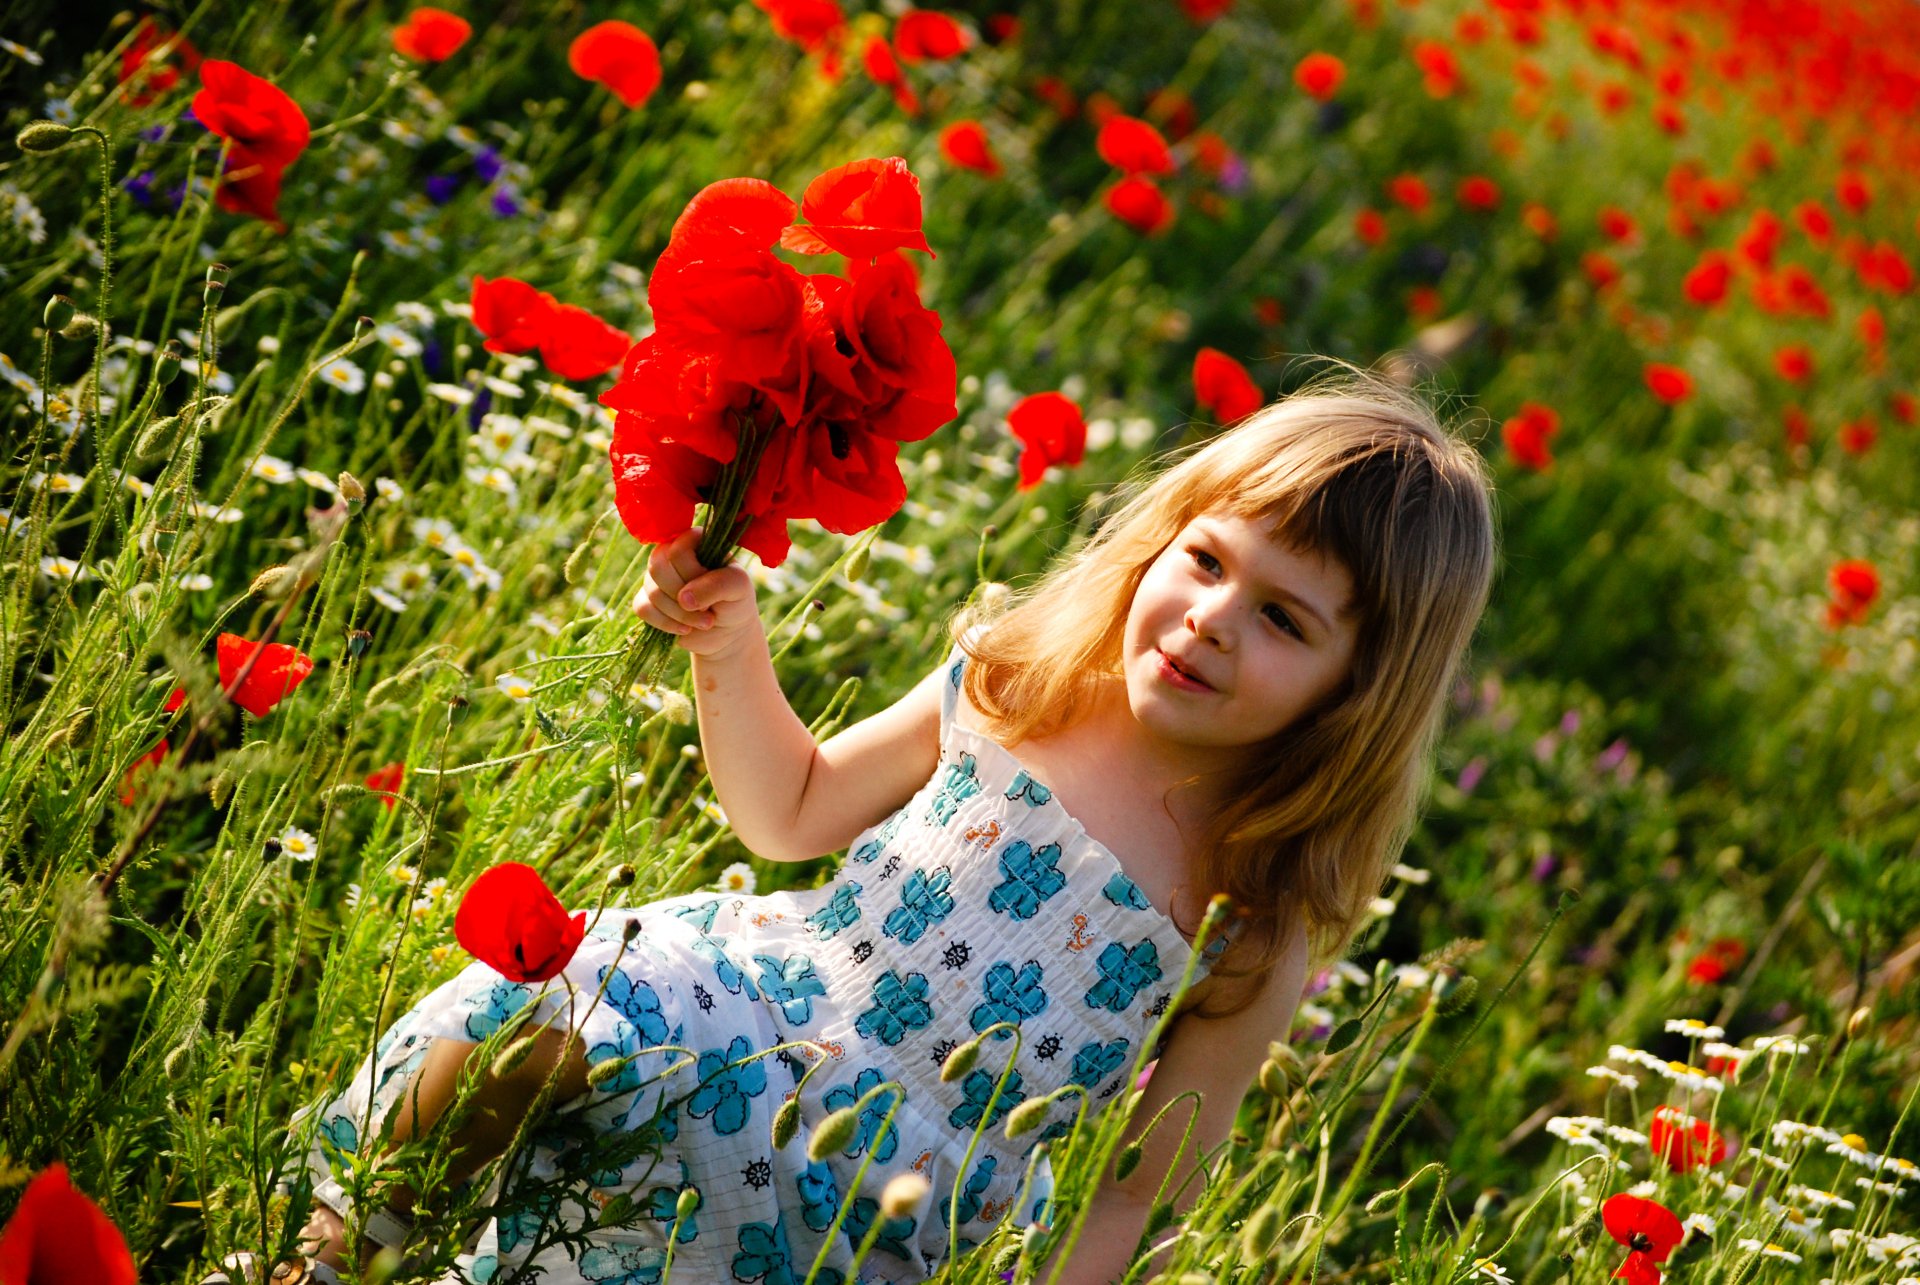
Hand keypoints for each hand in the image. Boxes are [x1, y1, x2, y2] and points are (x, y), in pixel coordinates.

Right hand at [634, 528, 762, 660]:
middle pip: (658, 567)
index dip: (693, 573)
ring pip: (652, 591)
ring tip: (705, 622)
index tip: (714, 588)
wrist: (729, 632)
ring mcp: (658, 577)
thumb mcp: (738, 588)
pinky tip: (685, 629)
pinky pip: (642, 608)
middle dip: (684, 596)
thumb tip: (683, 598)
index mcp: (694, 542)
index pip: (678, 549)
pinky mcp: (648, 600)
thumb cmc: (736, 601)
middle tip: (708, 610)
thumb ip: (717, 585)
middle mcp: (671, 554)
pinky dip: (665, 623)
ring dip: (680, 614)